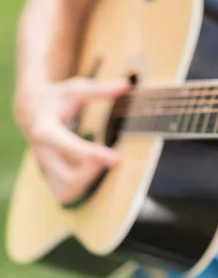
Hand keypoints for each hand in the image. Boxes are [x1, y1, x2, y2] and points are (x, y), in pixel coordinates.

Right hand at [13, 77, 129, 202]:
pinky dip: (81, 187)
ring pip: (66, 189)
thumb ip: (100, 89)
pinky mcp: (48, 175)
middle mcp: (41, 152)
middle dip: (94, 170)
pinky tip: (92, 171)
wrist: (30, 109)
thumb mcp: (75, 88)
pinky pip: (64, 193)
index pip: (67, 146)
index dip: (92, 154)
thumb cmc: (56, 98)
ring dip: (89, 181)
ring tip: (102, 162)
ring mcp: (43, 166)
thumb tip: (126, 85)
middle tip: (112, 157)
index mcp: (44, 130)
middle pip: (68, 176)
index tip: (117, 159)